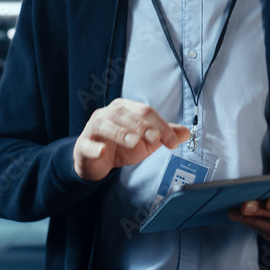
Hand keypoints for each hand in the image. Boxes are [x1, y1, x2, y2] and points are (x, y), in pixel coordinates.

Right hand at [74, 98, 190, 181]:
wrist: (96, 161)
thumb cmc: (121, 146)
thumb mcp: (145, 140)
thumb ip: (164, 135)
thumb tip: (186, 133)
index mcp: (126, 109)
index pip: (145, 112)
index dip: (160, 125)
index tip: (171, 142)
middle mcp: (109, 113)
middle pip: (126, 115)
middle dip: (142, 126)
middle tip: (155, 138)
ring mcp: (94, 128)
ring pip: (107, 125)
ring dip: (121, 133)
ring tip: (134, 142)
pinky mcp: (83, 145)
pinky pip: (87, 144)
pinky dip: (95, 148)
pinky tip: (102, 151)